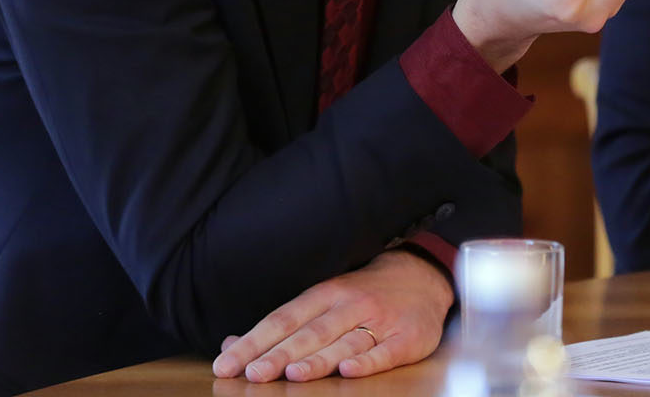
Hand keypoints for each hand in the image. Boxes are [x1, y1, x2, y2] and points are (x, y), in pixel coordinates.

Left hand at [210, 249, 451, 382]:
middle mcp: (349, 305)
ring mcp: (379, 321)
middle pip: (310, 332)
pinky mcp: (406, 338)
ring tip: (292, 373)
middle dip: (279, 354)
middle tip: (252, 373)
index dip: (254, 342)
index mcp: (324, 294)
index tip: (227, 363)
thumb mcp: (321, 300)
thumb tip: (231, 344)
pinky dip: (367, 361)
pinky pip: (385, 352)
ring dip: (318, 359)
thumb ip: (280, 326)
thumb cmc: (363, 294)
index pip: (283, 319)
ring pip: (344, 342)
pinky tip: (349, 371)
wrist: (422, 276)